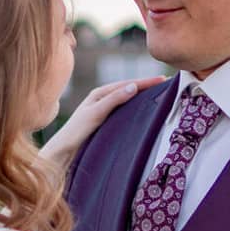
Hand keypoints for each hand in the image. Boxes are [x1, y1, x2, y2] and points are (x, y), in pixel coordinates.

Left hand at [40, 76, 168, 167]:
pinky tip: (142, 110)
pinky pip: (123, 108)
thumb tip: (133, 86)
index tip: (163, 80)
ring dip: (141, 95)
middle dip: (146, 85)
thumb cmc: (76, 132)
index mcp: (99, 93)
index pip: (127, 84)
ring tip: (158, 94)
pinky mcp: (103, 120)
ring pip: (126, 98)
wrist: (63, 150)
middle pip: (128, 88)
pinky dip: (134, 106)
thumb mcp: (96, 114)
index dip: (145, 82)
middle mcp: (101, 98)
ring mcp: (102, 109)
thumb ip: (113, 100)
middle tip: (166, 84)